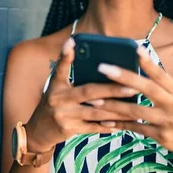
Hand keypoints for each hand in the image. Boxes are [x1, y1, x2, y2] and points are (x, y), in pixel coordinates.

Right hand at [25, 38, 137, 152]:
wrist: (38, 131)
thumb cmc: (53, 104)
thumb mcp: (55, 87)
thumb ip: (68, 73)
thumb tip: (82, 52)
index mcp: (56, 86)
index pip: (61, 68)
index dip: (65, 55)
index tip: (72, 41)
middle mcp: (58, 99)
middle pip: (88, 92)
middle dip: (112, 90)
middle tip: (132, 87)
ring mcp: (63, 116)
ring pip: (95, 113)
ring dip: (116, 112)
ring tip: (134, 109)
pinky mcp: (69, 130)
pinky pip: (93, 127)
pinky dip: (107, 126)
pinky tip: (122, 124)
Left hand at [91, 46, 172, 159]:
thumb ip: (161, 81)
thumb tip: (140, 58)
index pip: (161, 74)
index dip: (148, 62)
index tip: (134, 48)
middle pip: (147, 88)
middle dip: (124, 77)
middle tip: (102, 68)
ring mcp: (167, 121)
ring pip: (136, 111)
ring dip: (113, 106)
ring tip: (94, 101)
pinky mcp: (160, 135)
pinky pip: (135, 128)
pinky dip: (119, 124)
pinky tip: (104, 122)